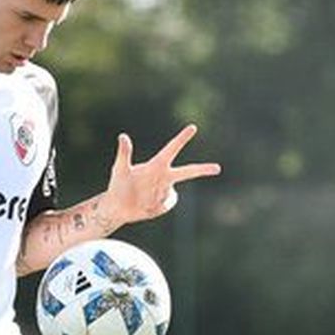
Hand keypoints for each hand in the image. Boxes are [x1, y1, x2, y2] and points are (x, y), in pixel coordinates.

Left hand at [105, 124, 221, 221]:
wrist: (117, 208)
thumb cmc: (117, 185)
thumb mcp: (120, 169)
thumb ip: (124, 153)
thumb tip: (123, 136)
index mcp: (156, 165)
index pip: (171, 149)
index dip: (182, 138)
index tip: (192, 127)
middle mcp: (164, 176)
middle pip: (188, 172)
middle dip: (203, 170)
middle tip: (218, 168)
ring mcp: (166, 190)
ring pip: (170, 194)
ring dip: (156, 198)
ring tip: (142, 199)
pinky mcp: (165, 204)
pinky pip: (166, 205)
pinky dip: (156, 207)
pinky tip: (146, 206)